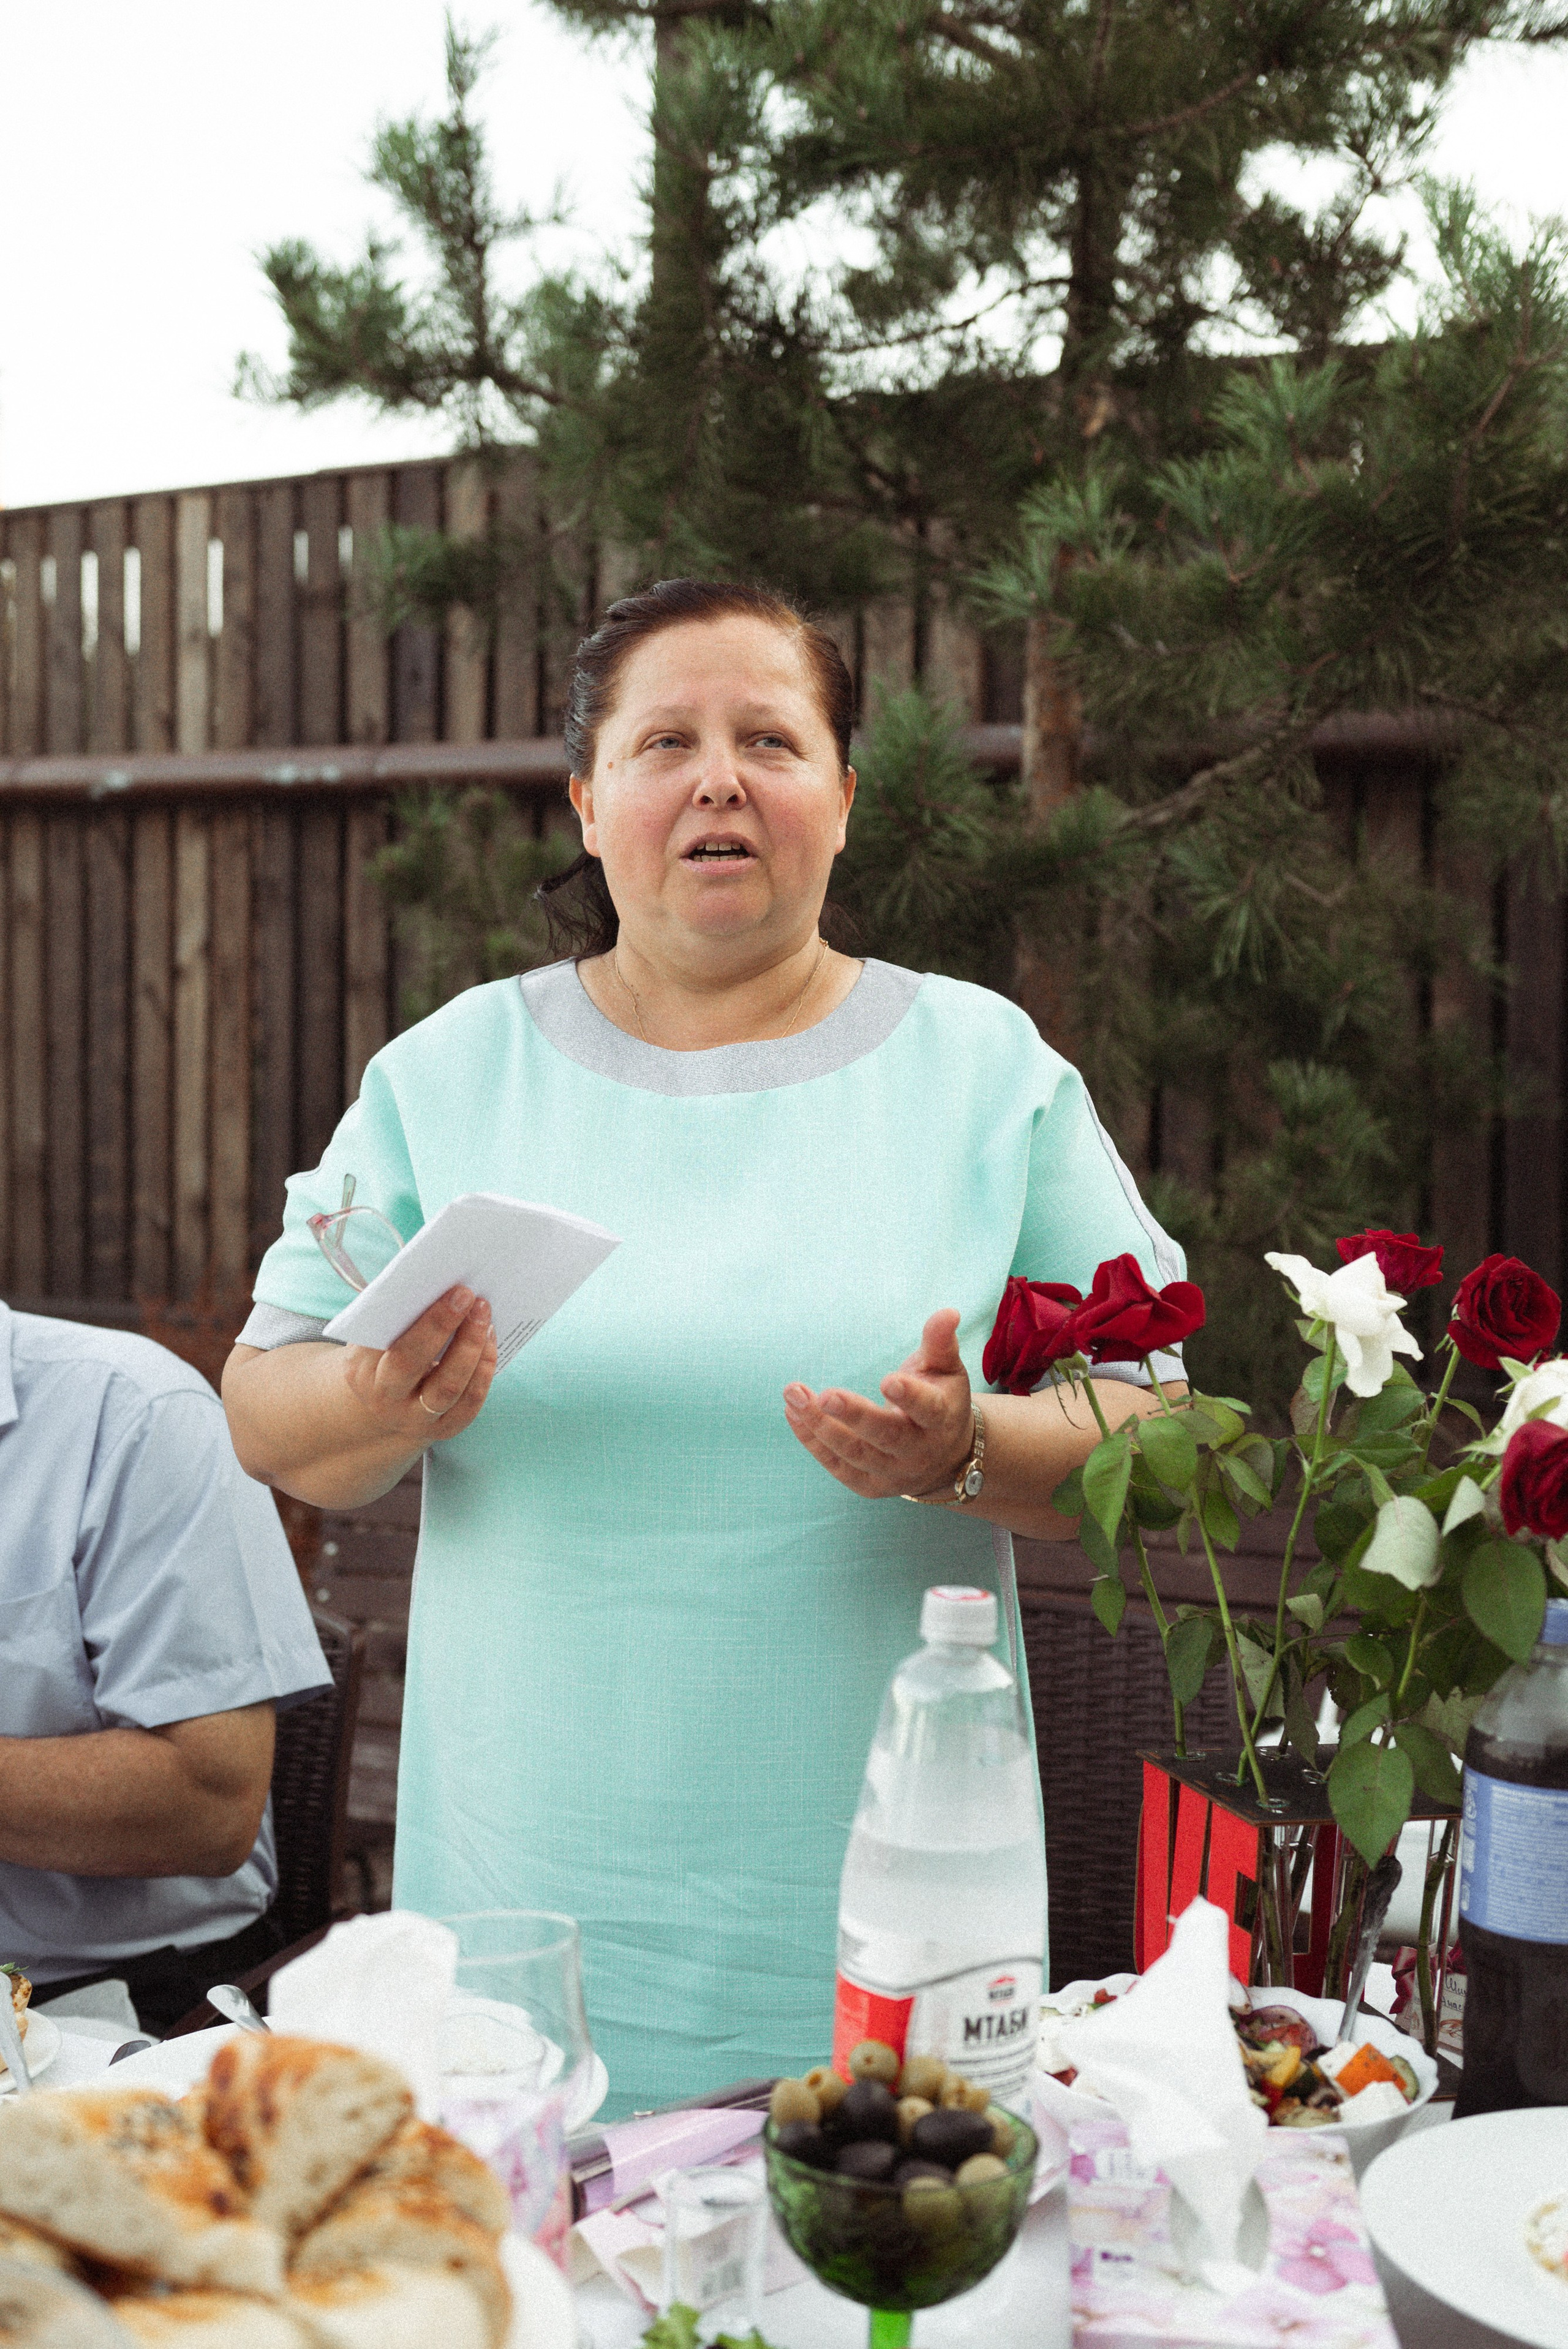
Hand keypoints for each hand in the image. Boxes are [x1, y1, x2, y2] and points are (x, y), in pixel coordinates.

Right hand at [340, 1286, 496, 1442]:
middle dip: (455, 1332)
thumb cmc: (381, 1353)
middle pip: (425, 1370)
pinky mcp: (444, 1428)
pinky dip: (484, 1370)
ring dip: (474, 1349)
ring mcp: (417, 1420)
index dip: (434, 1323)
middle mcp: (388, 1402)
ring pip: (451, 1388)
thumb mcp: (372, 1338)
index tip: (459, 1292)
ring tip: (485, 1316)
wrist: (381, 1404)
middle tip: (475, 1299)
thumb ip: (393, 1315)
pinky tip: (489, 1341)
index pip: (401, 1350)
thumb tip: (436, 1282)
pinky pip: (470, 1403)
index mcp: (364, 1374)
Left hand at [784, 1309, 972, 1500]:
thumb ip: (941, 1342)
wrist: (945, 1457)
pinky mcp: (869, 1485)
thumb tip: (948, 1312)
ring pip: (855, 1454)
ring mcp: (893, 1473)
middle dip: (855, 1416)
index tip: (888, 1379)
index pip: (928, 1410)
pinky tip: (793, 1414)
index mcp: (942, 1420)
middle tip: (826, 1395)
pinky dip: (813, 1442)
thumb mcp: (946, 1370)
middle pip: (886, 1436)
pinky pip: (837, 1465)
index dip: (910, 1397)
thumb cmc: (941, 1400)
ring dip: (821, 1426)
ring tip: (794, 1396)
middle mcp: (919, 1451)